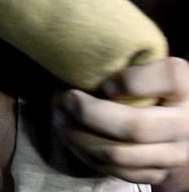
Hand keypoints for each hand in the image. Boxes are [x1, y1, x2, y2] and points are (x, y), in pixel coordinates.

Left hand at [55, 57, 188, 183]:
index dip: (131, 82)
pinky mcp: (160, 174)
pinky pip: (117, 171)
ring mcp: (175, 154)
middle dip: (90, 114)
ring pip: (120, 154)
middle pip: (136, 126)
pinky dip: (88, 155)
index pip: (168, 79)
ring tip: (60, 118)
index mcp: (185, 87)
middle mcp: (186, 123)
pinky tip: (71, 137)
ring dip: (81, 137)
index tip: (105, 83)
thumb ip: (131, 63)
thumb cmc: (153, 84)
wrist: (181, 124)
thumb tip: (86, 62)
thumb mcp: (150, 65)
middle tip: (65, 100)